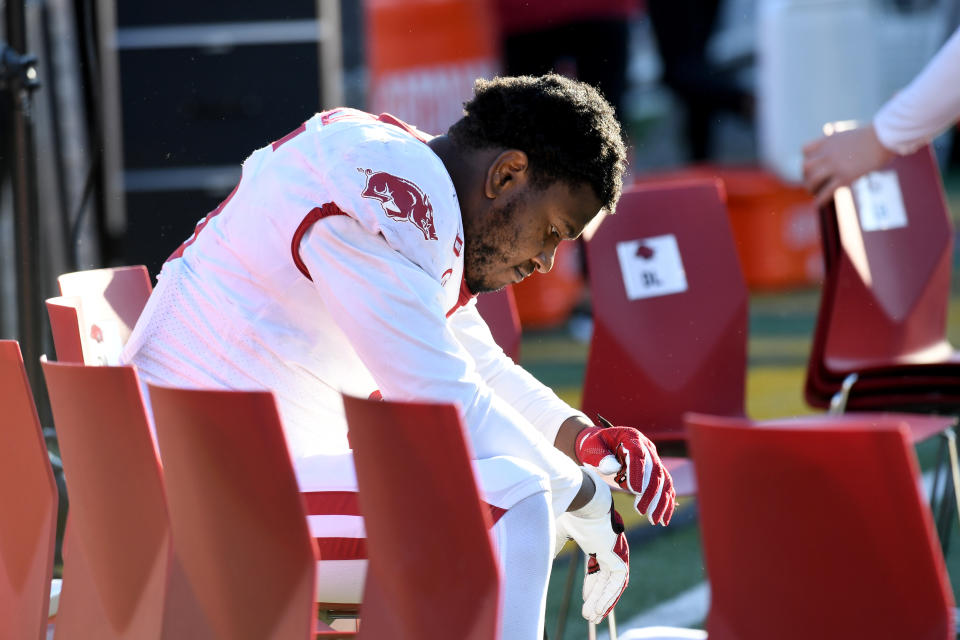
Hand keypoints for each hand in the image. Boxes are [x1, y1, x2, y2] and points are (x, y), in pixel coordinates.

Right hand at [555, 471, 628, 623]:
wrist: (579, 496)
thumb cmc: (567, 508)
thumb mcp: (556, 532)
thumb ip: (552, 546)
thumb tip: (539, 559)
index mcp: (594, 538)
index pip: (598, 566)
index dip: (592, 584)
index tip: (585, 598)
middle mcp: (606, 545)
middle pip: (605, 577)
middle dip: (597, 596)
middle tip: (589, 614)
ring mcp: (614, 549)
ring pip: (612, 581)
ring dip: (603, 600)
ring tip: (592, 616)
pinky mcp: (618, 553)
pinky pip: (618, 579)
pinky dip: (609, 595)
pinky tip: (600, 608)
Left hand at [575, 417, 675, 524]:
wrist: (601, 446)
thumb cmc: (595, 447)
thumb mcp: (592, 448)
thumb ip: (601, 456)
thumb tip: (614, 468)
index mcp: (631, 437)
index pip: (638, 455)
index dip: (638, 473)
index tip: (634, 491)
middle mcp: (647, 447)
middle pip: (654, 470)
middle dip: (650, 493)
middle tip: (641, 511)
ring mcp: (654, 460)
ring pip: (664, 481)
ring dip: (661, 501)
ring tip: (654, 520)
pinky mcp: (656, 472)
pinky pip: (666, 488)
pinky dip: (667, 503)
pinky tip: (663, 519)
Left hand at [802, 125, 895, 206]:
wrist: (884, 137)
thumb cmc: (872, 136)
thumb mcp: (848, 135)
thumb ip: (838, 144)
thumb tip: (840, 151)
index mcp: (827, 141)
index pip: (805, 150)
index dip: (806, 158)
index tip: (811, 166)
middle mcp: (827, 153)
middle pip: (805, 167)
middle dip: (806, 176)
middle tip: (811, 183)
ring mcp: (835, 165)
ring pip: (812, 180)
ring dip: (810, 188)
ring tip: (814, 193)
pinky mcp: (845, 177)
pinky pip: (826, 191)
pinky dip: (820, 200)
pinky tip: (818, 205)